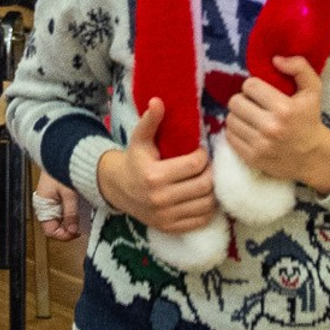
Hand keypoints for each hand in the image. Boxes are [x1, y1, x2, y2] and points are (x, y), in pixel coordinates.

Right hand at [33, 170, 80, 240]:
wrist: (62, 152)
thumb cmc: (62, 170)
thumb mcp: (69, 194)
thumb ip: (70, 213)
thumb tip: (73, 231)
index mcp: (43, 206)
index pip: (50, 231)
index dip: (63, 235)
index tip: (76, 233)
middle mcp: (44, 204)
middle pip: (55, 226)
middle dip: (67, 228)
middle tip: (80, 227)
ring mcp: (50, 200)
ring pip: (59, 218)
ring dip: (69, 220)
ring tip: (81, 218)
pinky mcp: (56, 195)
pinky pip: (62, 209)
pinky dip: (70, 212)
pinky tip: (79, 209)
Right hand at [96, 102, 216, 233]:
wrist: (118, 189)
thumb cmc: (134, 160)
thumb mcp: (140, 139)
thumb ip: (150, 120)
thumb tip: (158, 101)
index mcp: (154, 176)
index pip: (195, 166)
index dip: (202, 156)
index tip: (199, 152)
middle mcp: (161, 199)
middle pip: (204, 186)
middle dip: (210, 173)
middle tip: (206, 166)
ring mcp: (166, 217)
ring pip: (207, 204)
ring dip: (212, 191)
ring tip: (205, 179)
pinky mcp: (170, 228)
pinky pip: (201, 220)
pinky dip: (207, 209)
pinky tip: (202, 196)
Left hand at [225, 61, 329, 196]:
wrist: (314, 156)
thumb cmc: (310, 119)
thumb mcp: (313, 90)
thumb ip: (299, 67)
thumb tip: (275, 59)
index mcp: (284, 108)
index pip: (250, 86)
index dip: (253, 86)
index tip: (260, 92)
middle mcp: (270, 127)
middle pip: (235, 102)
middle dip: (243, 100)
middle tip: (253, 104)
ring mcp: (260, 145)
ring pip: (230, 119)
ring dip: (238, 116)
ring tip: (250, 117)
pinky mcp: (252, 158)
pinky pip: (230, 137)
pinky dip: (236, 131)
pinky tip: (248, 130)